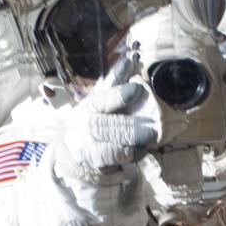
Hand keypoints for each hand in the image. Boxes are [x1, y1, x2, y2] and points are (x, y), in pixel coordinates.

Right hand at [53, 57, 155, 181]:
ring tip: (149, 139)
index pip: (102, 101)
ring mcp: (91, 149)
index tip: (135, 89)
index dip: (118, 95)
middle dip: (132, 128)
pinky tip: (141, 151)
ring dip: (134, 144)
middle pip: (110, 128)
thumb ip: (115, 82)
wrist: (72, 152)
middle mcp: (88, 128)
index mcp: (90, 108)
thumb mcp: (99, 99)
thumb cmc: (91, 119)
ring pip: (115, 149)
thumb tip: (131, 60)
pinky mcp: (98, 165)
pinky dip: (132, 156)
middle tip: (152, 128)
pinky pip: (118, 162)